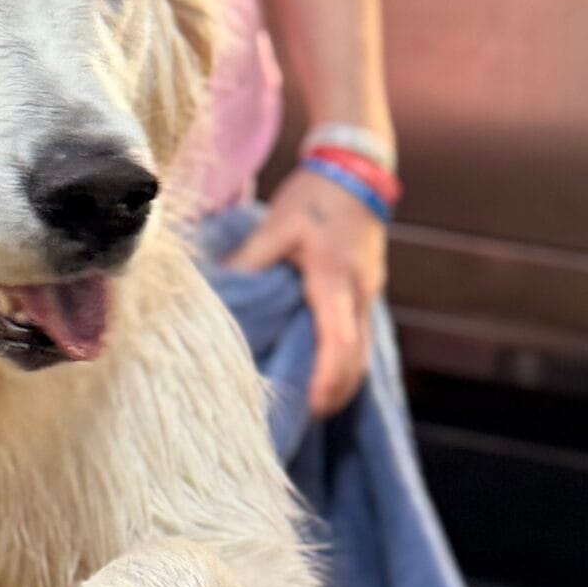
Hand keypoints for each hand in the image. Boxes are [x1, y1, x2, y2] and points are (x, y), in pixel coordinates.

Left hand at [225, 165, 386, 417]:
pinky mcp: (369, 292)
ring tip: (314, 405)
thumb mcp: (276, 225)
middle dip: (336, 392)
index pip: (339, 339)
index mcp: (334, 277)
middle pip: (359, 358)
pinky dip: (348, 362)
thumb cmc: (314, 197)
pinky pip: (363, 338)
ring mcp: (371, 294)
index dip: (327, 376)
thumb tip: (216, 295)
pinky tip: (326, 373)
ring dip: (344, 381)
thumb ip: (249, 261)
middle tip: (306, 416)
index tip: (312, 403)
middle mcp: (360, 292)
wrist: (357, 170)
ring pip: (364, 352)